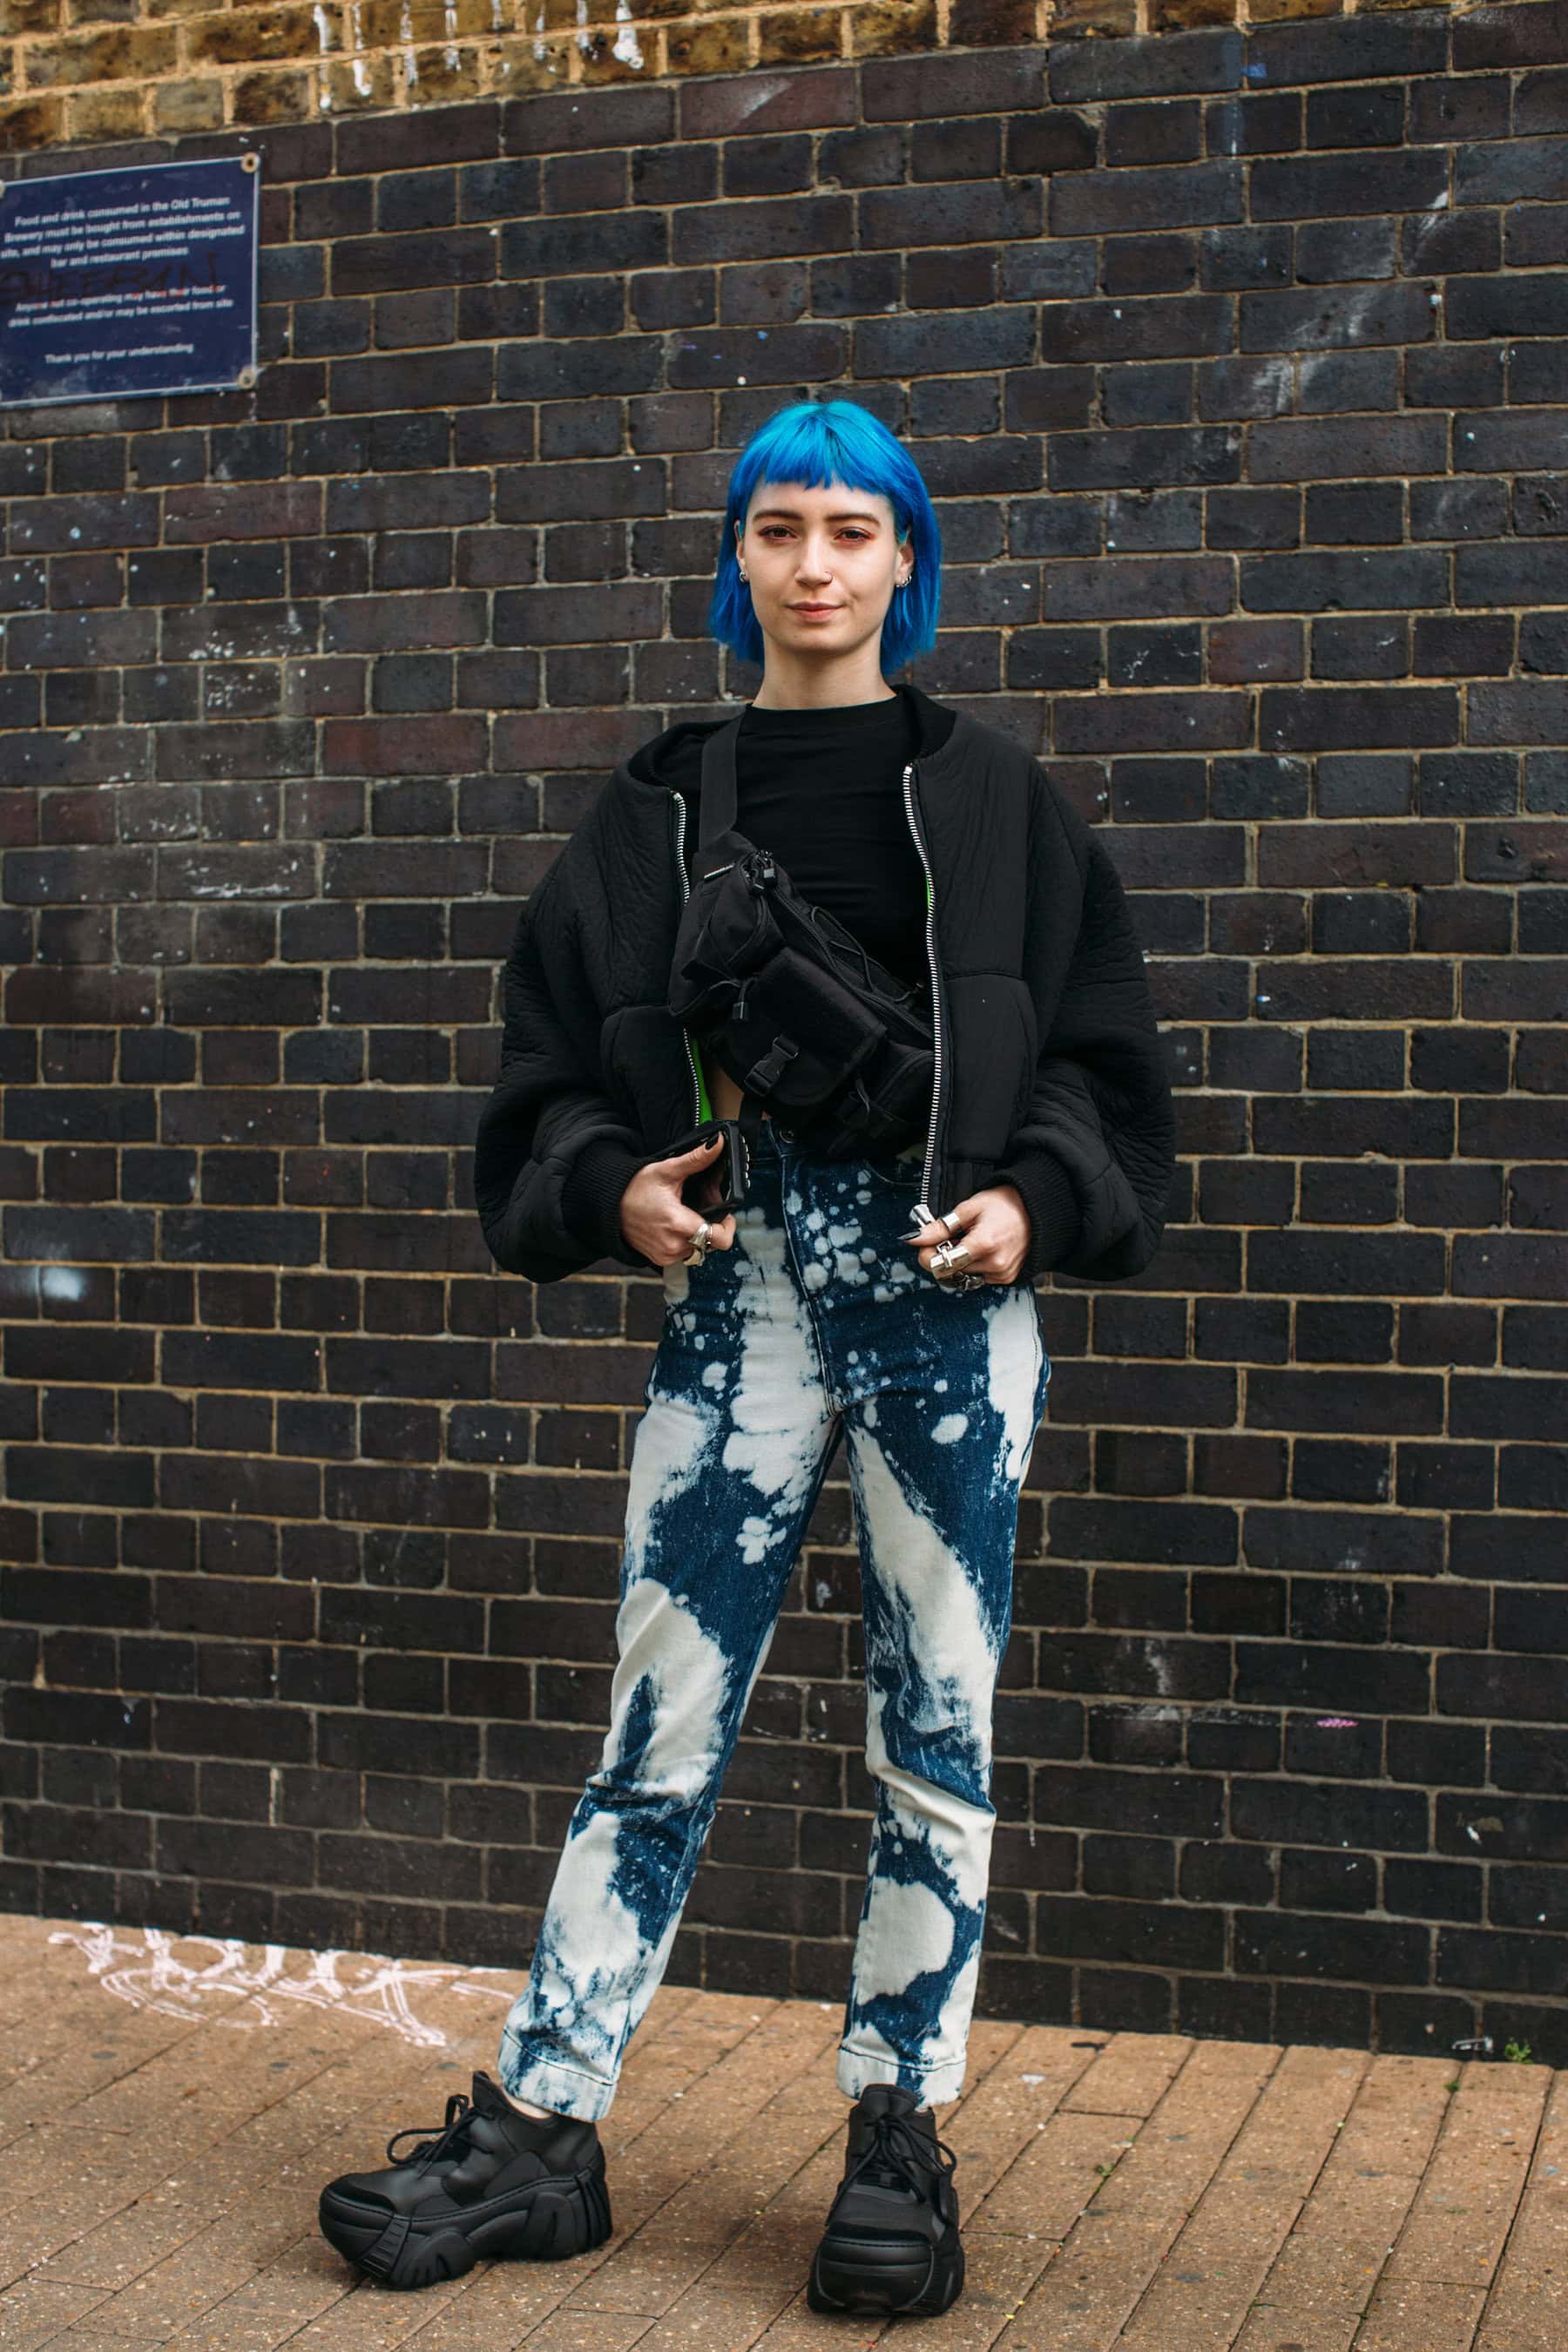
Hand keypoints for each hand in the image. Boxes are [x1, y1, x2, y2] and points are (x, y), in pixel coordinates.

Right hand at [619, 1132, 736, 1268]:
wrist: (608, 1206)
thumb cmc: (634, 1189)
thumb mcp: (666, 1171)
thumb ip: (695, 1159)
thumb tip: (717, 1144)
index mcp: (677, 1224)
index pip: (720, 1239)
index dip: (728, 1226)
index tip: (725, 1214)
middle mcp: (673, 1245)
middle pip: (711, 1241)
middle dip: (712, 1225)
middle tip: (702, 1207)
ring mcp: (666, 1255)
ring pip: (699, 1248)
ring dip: (699, 1233)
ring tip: (687, 1214)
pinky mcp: (661, 1260)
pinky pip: (685, 1253)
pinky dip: (686, 1241)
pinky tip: (676, 1225)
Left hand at [904, 1183, 1029, 1285]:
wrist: (1038, 1210)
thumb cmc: (1004, 1204)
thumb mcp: (969, 1209)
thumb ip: (939, 1228)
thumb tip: (913, 1238)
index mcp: (983, 1244)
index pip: (940, 1265)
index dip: (927, 1255)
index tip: (927, 1243)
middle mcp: (994, 1264)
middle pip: (949, 1272)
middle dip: (942, 1256)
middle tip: (950, 1237)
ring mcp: (1001, 1274)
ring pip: (962, 1276)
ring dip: (957, 1262)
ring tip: (968, 1241)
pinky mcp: (1006, 1278)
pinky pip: (977, 1278)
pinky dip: (972, 1266)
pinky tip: (980, 1249)